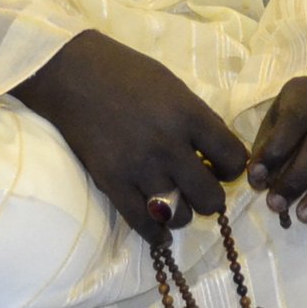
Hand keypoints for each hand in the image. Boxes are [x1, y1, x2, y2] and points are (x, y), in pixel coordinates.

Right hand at [13, 28, 247, 234]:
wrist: (73, 74)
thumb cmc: (127, 73)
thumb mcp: (175, 88)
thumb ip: (197, 121)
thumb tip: (216, 155)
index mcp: (189, 115)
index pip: (232, 159)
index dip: (232, 168)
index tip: (222, 166)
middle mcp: (169, 146)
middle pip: (211, 197)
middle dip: (211, 196)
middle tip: (200, 188)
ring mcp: (139, 168)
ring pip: (180, 216)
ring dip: (183, 212)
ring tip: (176, 202)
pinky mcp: (112, 184)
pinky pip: (142, 224)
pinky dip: (156, 234)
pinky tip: (161, 234)